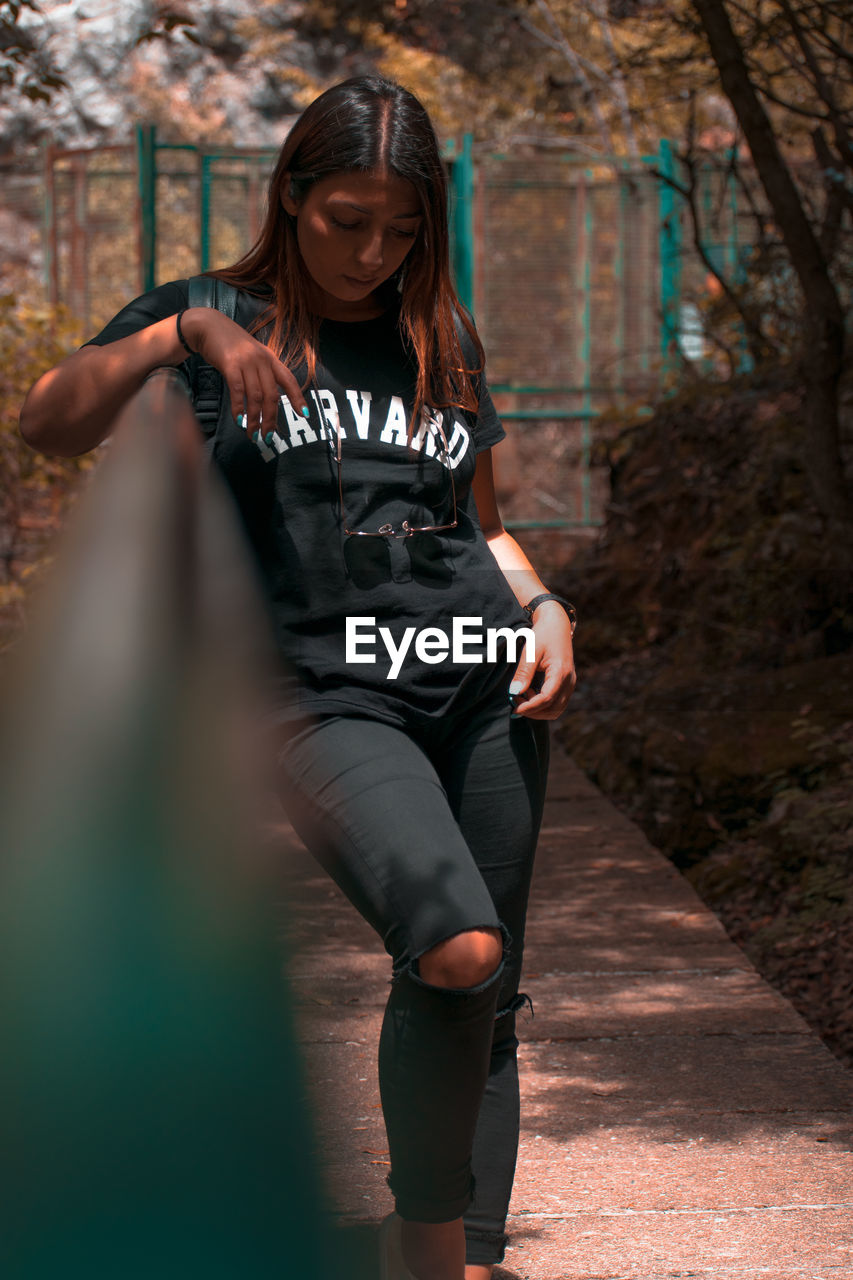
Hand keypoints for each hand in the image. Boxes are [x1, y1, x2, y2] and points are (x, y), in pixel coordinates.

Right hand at [181, 307, 309, 437]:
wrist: (208, 326)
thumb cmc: (230, 345)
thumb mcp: (252, 356)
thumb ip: (261, 373)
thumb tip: (266, 401)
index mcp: (270, 359)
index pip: (289, 380)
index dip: (298, 398)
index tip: (304, 415)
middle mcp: (262, 360)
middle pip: (272, 395)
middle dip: (271, 419)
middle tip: (268, 437)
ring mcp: (246, 361)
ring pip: (255, 396)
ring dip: (254, 419)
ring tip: (252, 434)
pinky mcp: (230, 364)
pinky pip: (238, 391)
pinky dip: (239, 408)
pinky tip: (239, 420)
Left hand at [509, 601, 575, 719]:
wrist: (556, 624)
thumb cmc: (542, 635)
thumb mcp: (531, 651)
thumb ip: (524, 672)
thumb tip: (514, 693)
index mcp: (561, 672)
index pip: (546, 699)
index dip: (529, 707)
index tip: (514, 708)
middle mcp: (569, 681)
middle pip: (553, 708)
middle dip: (533, 711)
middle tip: (515, 702)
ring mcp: (570, 683)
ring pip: (557, 709)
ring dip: (539, 709)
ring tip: (523, 696)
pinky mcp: (567, 684)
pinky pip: (558, 703)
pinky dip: (544, 705)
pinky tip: (530, 693)